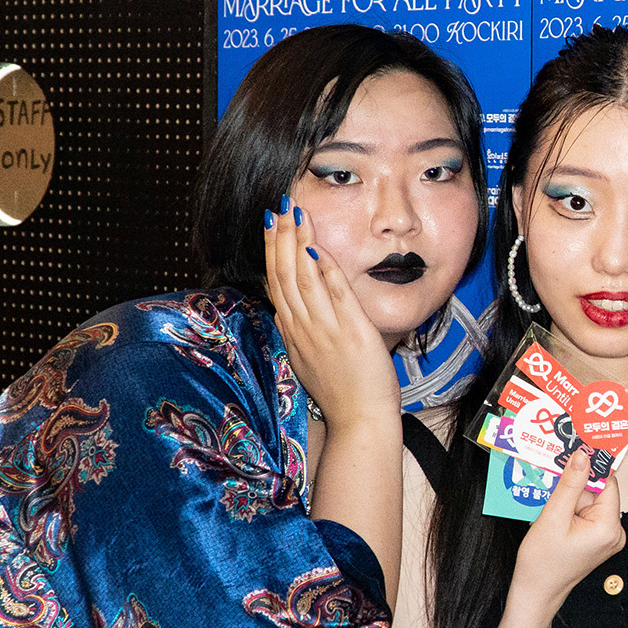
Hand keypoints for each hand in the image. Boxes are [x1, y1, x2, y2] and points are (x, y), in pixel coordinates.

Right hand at [264, 198, 400, 432]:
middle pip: (284, 274)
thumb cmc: (339, 393)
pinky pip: (336, 295)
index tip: (269, 223)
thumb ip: (296, 335)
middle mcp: (303, 328)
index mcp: (293, 333)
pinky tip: (320, 247)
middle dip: (279, 237)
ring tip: (295, 213)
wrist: (359, 421)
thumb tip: (284, 312)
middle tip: (278, 205)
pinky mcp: (351, 332)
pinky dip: (327, 270)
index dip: (271, 250)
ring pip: (304, 278)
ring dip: (299, 243)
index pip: (275, 283)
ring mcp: (325, 330)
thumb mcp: (307, 363)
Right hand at [511, 448, 624, 616]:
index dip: (589, 466)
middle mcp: (615, 532)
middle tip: (551, 482)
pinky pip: (586, 512)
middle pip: (597, 490)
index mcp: (609, 527)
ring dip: (569, 497)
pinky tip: (553, 515)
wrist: (536, 593)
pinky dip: (570, 508)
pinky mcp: (598, 538)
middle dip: (574, 485)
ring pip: (589, 500)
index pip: (606, 482)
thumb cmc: (542, 563)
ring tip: (550, 509)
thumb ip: (570, 484)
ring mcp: (607, 536)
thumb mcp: (552, 517)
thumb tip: (583, 454)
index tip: (574, 449)